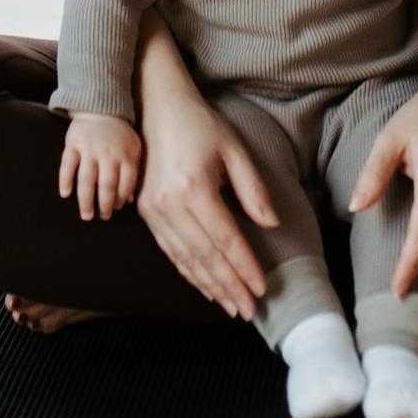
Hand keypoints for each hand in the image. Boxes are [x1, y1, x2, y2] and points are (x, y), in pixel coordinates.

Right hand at [58, 112, 142, 221]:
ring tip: (86, 215)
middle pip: (106, 184)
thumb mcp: (133, 148)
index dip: (121, 198)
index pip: (126, 182)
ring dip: (85, 199)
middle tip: (102, 217)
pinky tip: (65, 194)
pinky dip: (65, 180)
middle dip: (104, 205)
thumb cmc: (119, 134)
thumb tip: (129, 200)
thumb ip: (133, 170)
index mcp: (125, 154)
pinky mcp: (73, 144)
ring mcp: (89, 148)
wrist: (100, 108)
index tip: (116, 209)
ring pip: (86, 178)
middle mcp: (108, 152)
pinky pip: (67, 164)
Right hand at [134, 81, 282, 321]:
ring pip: (185, 260)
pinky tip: (205, 286)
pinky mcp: (146, 213)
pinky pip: (170, 252)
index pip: (225, 238)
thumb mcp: (234, 149)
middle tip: (249, 310)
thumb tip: (271, 224)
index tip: (261, 288)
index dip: (244, 266)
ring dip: (209, 286)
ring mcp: (153, 211)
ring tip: (230, 305)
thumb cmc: (200, 125)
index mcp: (193, 187)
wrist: (156, 106)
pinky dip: (189, 273)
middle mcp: (169, 204)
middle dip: (229, 286)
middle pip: (204, 256)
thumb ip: (252, 189)